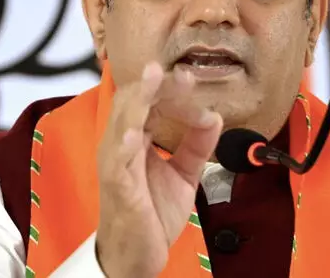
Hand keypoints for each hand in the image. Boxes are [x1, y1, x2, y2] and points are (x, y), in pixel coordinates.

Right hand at [95, 62, 222, 277]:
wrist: (138, 255)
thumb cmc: (152, 213)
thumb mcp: (184, 173)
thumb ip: (197, 144)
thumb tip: (214, 116)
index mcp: (135, 138)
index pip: (151, 101)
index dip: (172, 89)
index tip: (195, 83)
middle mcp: (121, 144)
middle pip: (133, 101)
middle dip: (156, 84)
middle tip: (182, 74)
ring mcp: (115, 163)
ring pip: (122, 121)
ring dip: (139, 99)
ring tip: (153, 79)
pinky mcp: (116, 186)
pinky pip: (117, 161)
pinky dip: (124, 143)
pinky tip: (136, 130)